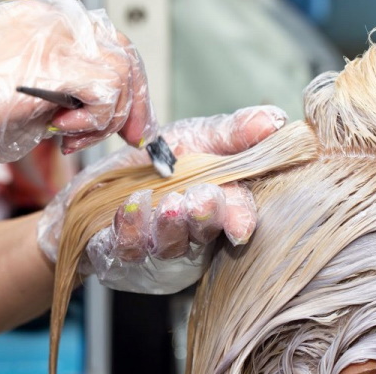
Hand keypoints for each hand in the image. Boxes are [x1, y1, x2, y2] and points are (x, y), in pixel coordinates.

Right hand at [0, 0, 155, 181]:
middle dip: (134, 104)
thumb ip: (59, 90)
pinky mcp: (51, 64)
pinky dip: (94, 120)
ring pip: (121, 75)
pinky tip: (63, 132)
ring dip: (105, 119)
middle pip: (126, 56)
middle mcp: (57, 24)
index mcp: (49, 23)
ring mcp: (55, 40)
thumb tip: (90, 112)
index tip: (130, 119)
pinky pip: (105, 92)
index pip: (111, 45)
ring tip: (70, 137)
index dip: (129, 85)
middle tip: (130, 135)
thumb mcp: (20, 87)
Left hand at [38, 105, 286, 293]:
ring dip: (169, 225)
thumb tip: (274, 120)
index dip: (240, 218)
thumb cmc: (158, 164)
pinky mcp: (122, 256)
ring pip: (168, 245)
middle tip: (200, 200)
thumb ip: (232, 133)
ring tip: (167, 203)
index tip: (241, 225)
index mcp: (217, 206)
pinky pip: (126, 248)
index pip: (236, 215)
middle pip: (204, 232)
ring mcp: (157, 249)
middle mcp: (192, 234)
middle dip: (204, 217)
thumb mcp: (195, 138)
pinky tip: (129, 208)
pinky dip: (129, 229)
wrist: (100, 185)